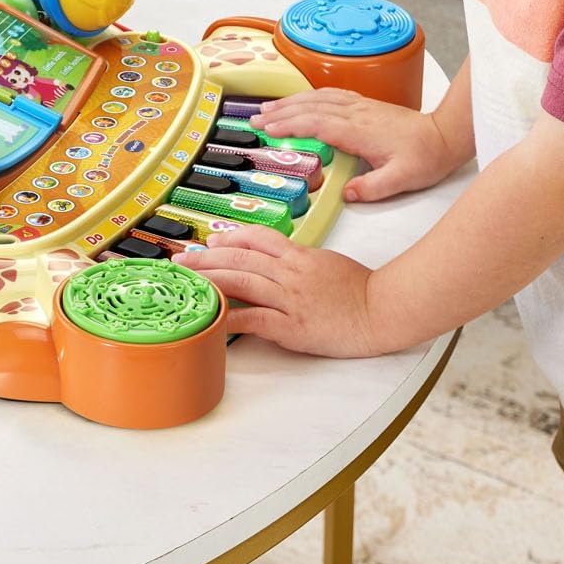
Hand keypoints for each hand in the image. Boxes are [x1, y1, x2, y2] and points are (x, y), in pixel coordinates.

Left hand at [174, 224, 381, 355]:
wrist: (383, 310)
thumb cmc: (361, 289)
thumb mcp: (328, 262)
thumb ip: (302, 260)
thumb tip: (281, 261)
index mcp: (300, 255)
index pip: (258, 238)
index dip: (231, 237)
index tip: (211, 240)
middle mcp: (290, 272)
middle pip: (241, 257)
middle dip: (207, 257)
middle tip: (181, 260)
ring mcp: (290, 298)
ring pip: (241, 282)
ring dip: (209, 279)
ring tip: (186, 281)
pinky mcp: (292, 326)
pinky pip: (254, 319)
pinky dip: (230, 317)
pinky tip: (211, 318)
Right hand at [251, 88, 466, 201]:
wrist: (445, 135)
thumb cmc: (425, 157)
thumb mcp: (401, 180)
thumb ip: (373, 187)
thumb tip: (347, 194)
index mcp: (360, 130)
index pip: (317, 123)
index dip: (290, 124)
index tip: (267, 129)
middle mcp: (356, 113)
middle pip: (311, 107)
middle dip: (280, 111)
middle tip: (254, 118)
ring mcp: (360, 106)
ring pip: (318, 98)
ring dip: (291, 101)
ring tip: (267, 108)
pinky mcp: (365, 105)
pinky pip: (330, 95)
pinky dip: (309, 96)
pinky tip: (300, 100)